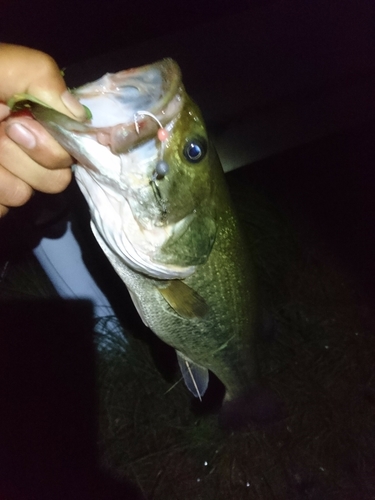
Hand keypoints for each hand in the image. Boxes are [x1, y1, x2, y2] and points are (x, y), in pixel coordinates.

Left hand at [0, 44, 85, 217]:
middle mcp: (26, 147)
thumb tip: (79, 113)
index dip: (52, 143)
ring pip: (25, 196)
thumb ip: (40, 76)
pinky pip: (1, 210)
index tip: (17, 125)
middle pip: (57, 177)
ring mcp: (8, 176)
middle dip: (24, 158)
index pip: (73, 144)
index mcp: (33, 115)